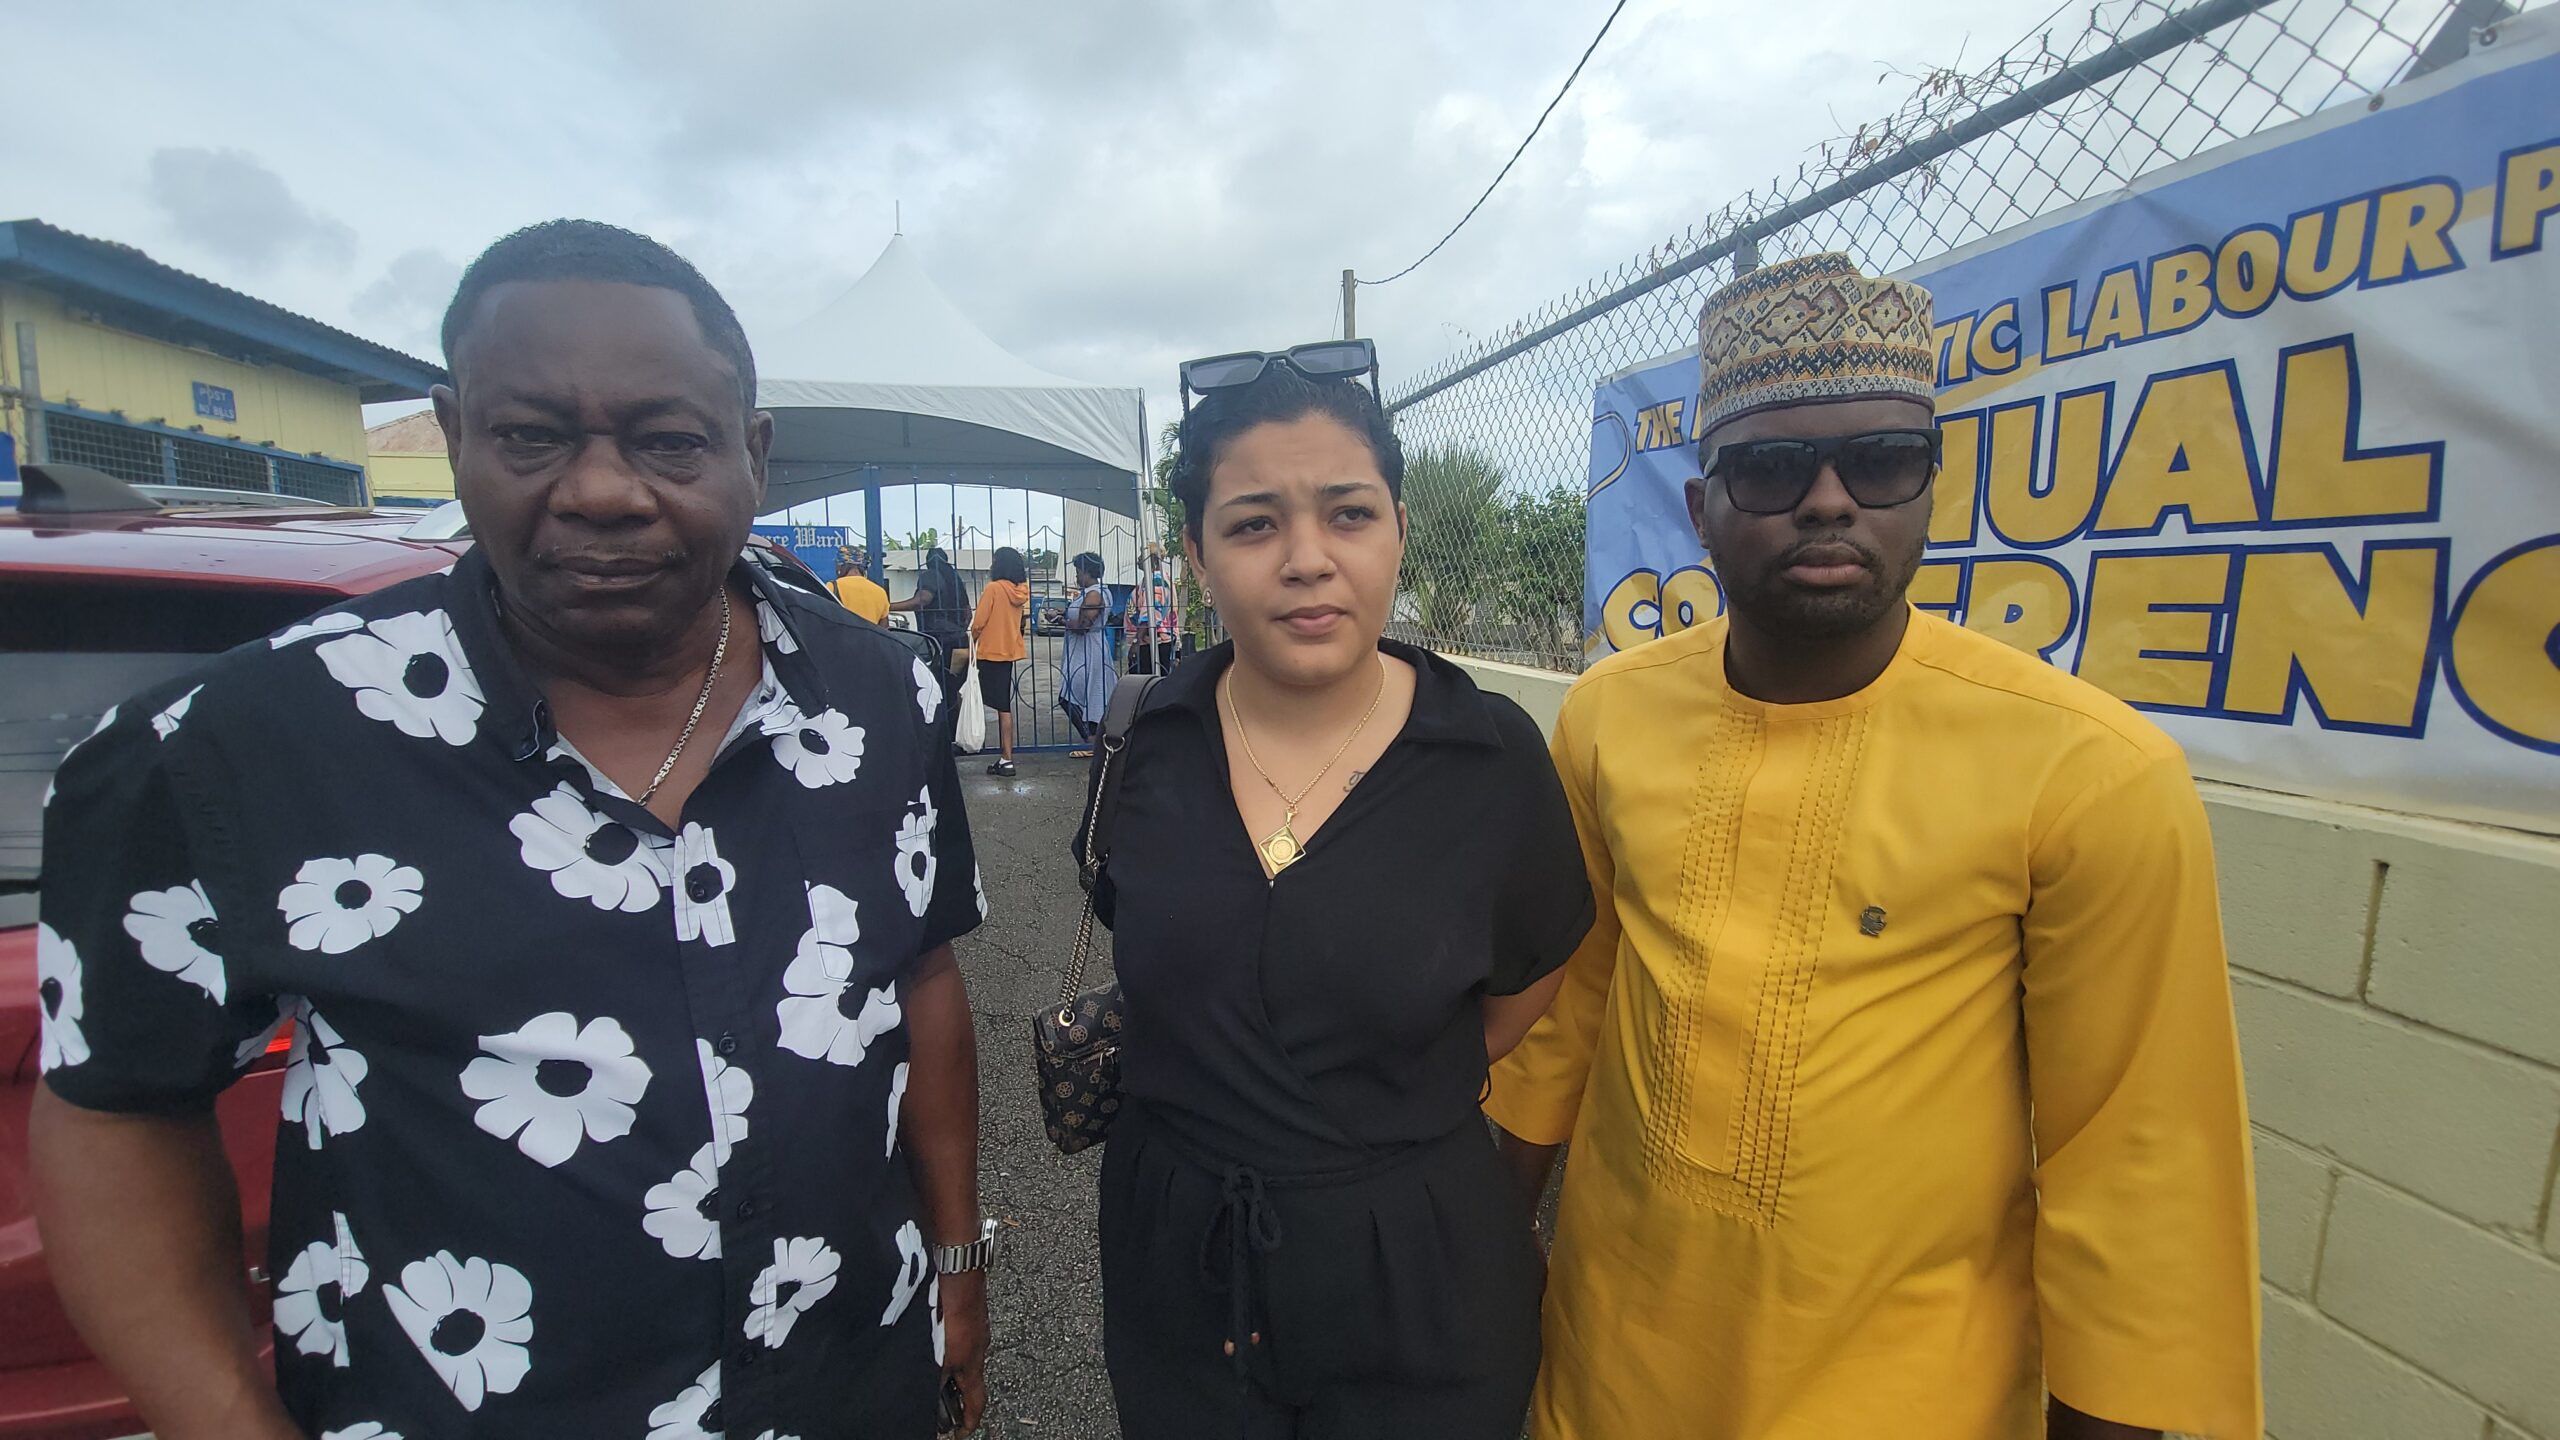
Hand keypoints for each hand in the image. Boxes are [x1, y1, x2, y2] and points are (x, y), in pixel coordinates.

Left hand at [938, 1269, 988, 1435]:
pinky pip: (954, 1337)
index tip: (961, 1432)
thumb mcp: (940, 1352)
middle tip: (937, 1404)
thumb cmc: (952, 1306)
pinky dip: (943, 1347)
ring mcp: (973, 1326)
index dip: (970, 1421)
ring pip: (960, 1356)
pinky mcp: (964, 1311)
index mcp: (974, 1361)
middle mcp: (978, 1345)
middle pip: (968, 1378)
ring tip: (925, 1370)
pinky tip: (927, 1340)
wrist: (958, 1267)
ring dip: (946, 1368)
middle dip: (953, 1393)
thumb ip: (936, 1375)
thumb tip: (930, 1395)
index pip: (977, 1401)